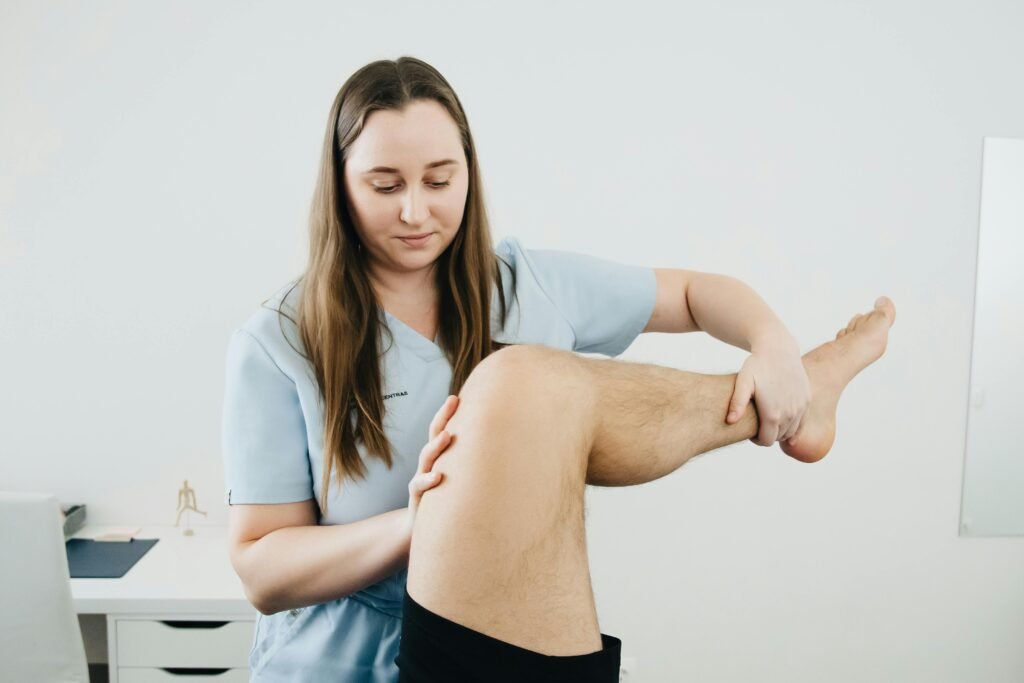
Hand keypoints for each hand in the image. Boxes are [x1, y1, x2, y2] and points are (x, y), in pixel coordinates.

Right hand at [405, 395, 458, 532]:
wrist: (427, 532)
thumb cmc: (450, 501)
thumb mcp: (460, 481)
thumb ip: (471, 465)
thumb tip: (503, 449)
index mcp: (440, 458)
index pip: (443, 430)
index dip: (448, 413)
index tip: (457, 396)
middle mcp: (430, 464)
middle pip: (434, 436)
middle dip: (443, 418)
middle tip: (452, 401)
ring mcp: (422, 479)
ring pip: (426, 458)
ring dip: (436, 446)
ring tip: (447, 436)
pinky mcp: (418, 498)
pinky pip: (418, 486)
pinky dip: (427, 480)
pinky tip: (438, 476)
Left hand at [726, 344, 809, 446]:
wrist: (778, 349)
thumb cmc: (756, 365)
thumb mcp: (743, 382)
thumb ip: (736, 403)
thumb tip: (730, 421)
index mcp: (773, 414)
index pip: (766, 441)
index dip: (757, 440)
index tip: (750, 431)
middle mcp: (790, 413)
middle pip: (778, 437)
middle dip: (768, 435)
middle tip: (757, 425)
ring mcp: (800, 407)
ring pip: (791, 432)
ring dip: (780, 431)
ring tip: (768, 421)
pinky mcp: (806, 400)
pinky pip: (802, 423)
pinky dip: (793, 426)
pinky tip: (783, 421)